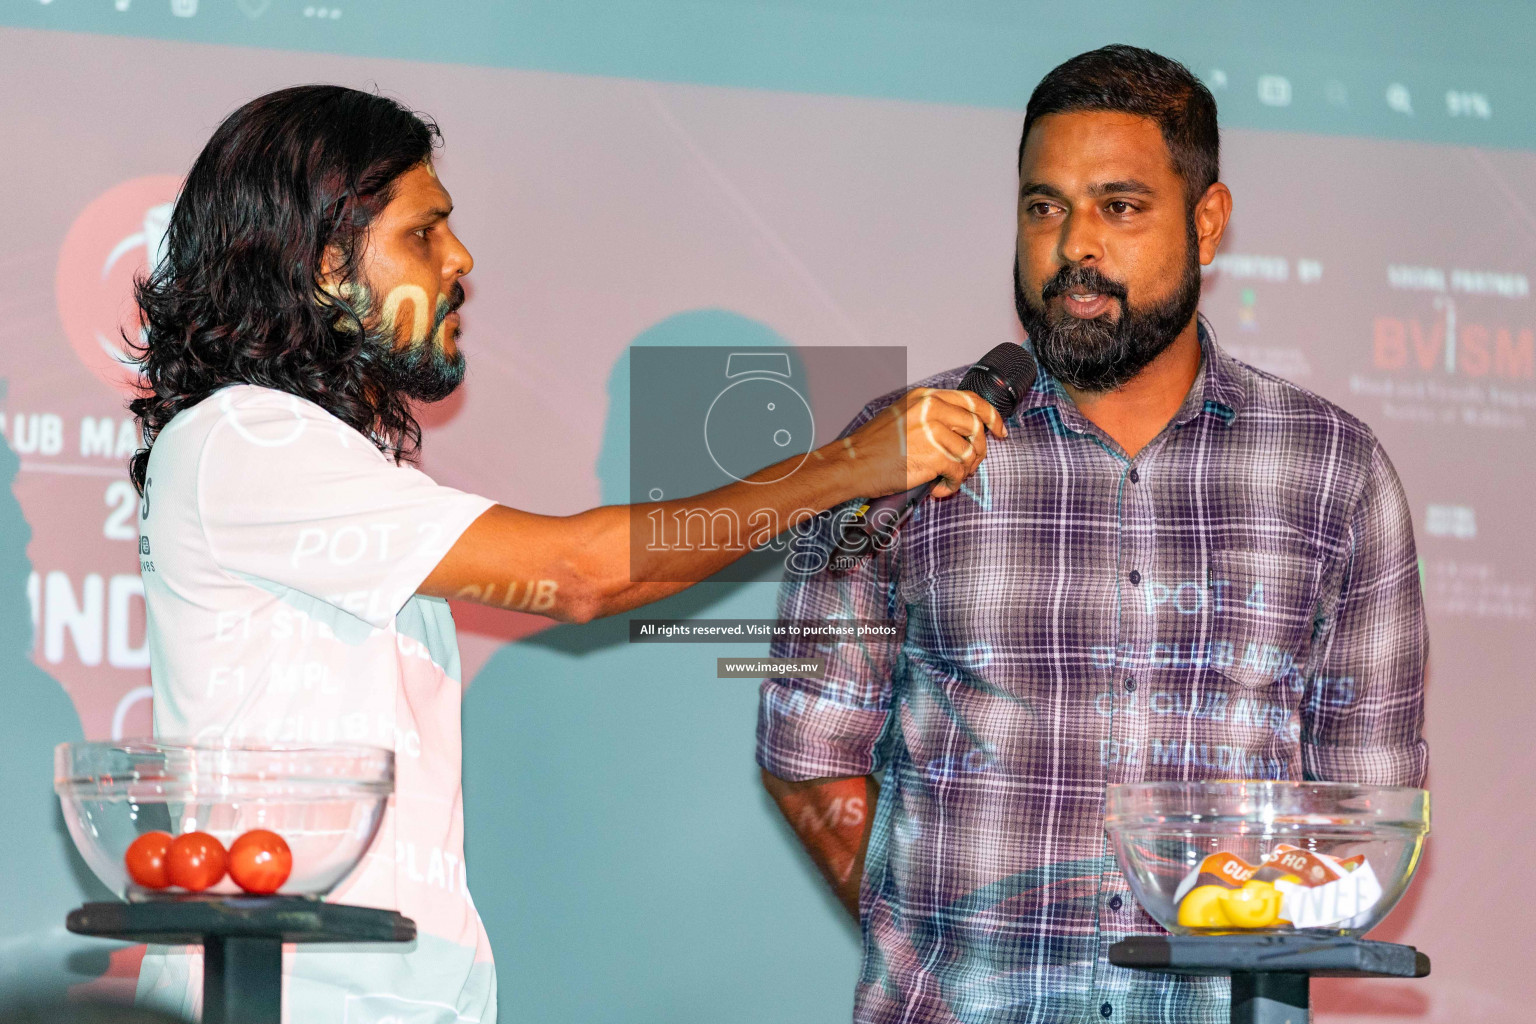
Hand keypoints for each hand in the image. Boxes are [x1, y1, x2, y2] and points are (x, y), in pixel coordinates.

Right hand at [844, 388, 1006, 497]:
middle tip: (969, 466)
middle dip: (978, 451)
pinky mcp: (934, 454)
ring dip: (963, 471)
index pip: (971, 400)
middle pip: (976, 427)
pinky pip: (959, 472)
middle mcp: (931, 409)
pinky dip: (952, 485)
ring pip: (970, 452)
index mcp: (925, 397)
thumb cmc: (872, 448)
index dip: (992, 416)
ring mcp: (933, 430)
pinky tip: (937, 489)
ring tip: (946, 479)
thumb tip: (959, 431)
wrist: (851, 464)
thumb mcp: (903, 417)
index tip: (1000, 431)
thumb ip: (930, 416)